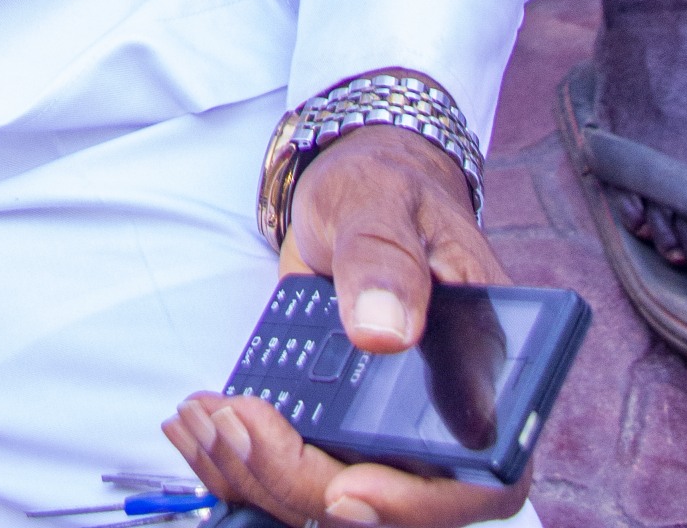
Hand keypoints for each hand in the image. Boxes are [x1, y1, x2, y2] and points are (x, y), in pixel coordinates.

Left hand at [163, 128, 531, 527]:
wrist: (356, 191)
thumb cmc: (387, 190)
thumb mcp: (383, 202)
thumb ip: (385, 256)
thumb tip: (385, 333)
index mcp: (487, 371)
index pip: (482, 479)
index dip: (416, 503)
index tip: (344, 490)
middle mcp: (446, 421)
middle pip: (389, 504)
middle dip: (302, 482)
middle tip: (235, 424)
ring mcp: (389, 434)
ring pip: (332, 503)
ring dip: (259, 478)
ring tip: (204, 419)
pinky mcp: (338, 431)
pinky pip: (296, 478)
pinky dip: (242, 467)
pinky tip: (199, 426)